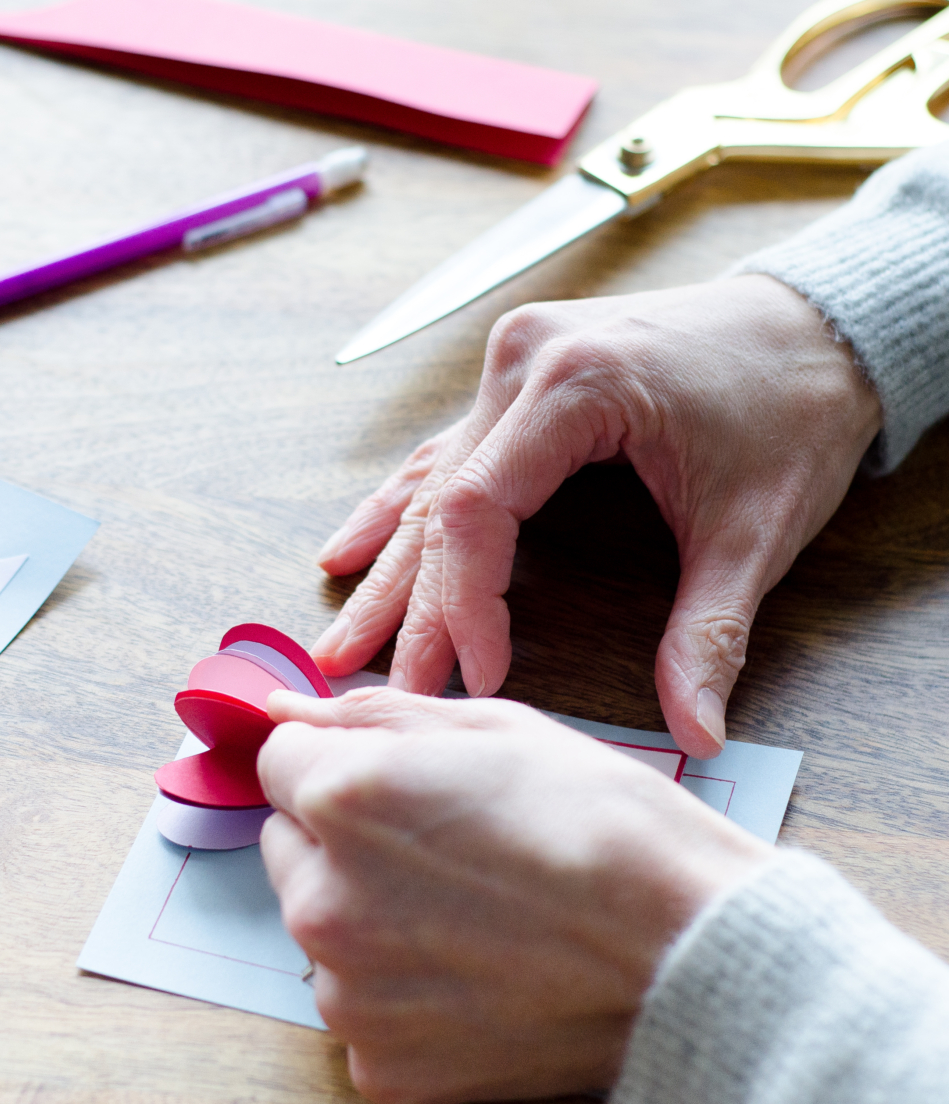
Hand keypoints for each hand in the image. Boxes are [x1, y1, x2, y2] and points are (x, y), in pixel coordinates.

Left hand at [258, 687, 770, 1103]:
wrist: (691, 959)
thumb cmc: (605, 828)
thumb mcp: (494, 730)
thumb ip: (370, 716)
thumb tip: (287, 708)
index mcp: (344, 799)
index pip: (278, 761)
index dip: (335, 762)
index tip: (389, 781)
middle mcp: (322, 900)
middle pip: (288, 848)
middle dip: (341, 841)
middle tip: (443, 850)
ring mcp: (347, 995)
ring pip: (321, 932)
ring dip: (367, 918)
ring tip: (472, 917)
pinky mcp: (381, 1067)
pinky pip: (362, 1010)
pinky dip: (401, 996)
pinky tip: (476, 977)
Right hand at [313, 275, 880, 757]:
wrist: (819, 319)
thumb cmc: (792, 404)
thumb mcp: (758, 526)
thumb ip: (711, 631)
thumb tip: (699, 732)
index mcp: (574, 382)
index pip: (477, 509)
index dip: (468, 603)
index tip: (482, 674)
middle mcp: (523, 363)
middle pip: (440, 504)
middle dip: (411, 606)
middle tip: (370, 684)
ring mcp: (511, 366)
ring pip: (429, 484)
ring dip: (387, 568)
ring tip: (335, 640)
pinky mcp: (517, 380)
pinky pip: (444, 456)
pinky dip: (401, 510)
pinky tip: (351, 548)